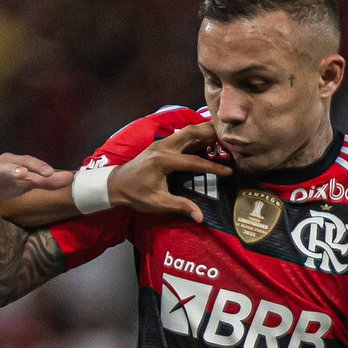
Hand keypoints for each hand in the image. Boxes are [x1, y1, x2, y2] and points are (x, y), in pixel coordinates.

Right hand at [0, 154, 71, 210]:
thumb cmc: (4, 182)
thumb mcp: (26, 182)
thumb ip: (46, 181)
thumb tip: (71, 178)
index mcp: (13, 162)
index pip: (27, 161)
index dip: (37, 166)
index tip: (49, 174)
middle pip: (7, 164)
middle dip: (13, 168)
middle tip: (23, 174)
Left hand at [108, 122, 228, 223]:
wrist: (116, 184)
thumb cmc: (135, 195)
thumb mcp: (158, 203)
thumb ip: (180, 206)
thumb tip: (201, 217)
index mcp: (163, 161)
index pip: (194, 161)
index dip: (212, 167)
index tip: (228, 171)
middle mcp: (163, 147)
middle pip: (192, 132)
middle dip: (211, 133)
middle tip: (231, 136)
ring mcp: (162, 143)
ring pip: (187, 130)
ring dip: (205, 130)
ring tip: (223, 134)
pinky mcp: (161, 144)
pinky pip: (182, 135)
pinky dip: (196, 135)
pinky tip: (207, 138)